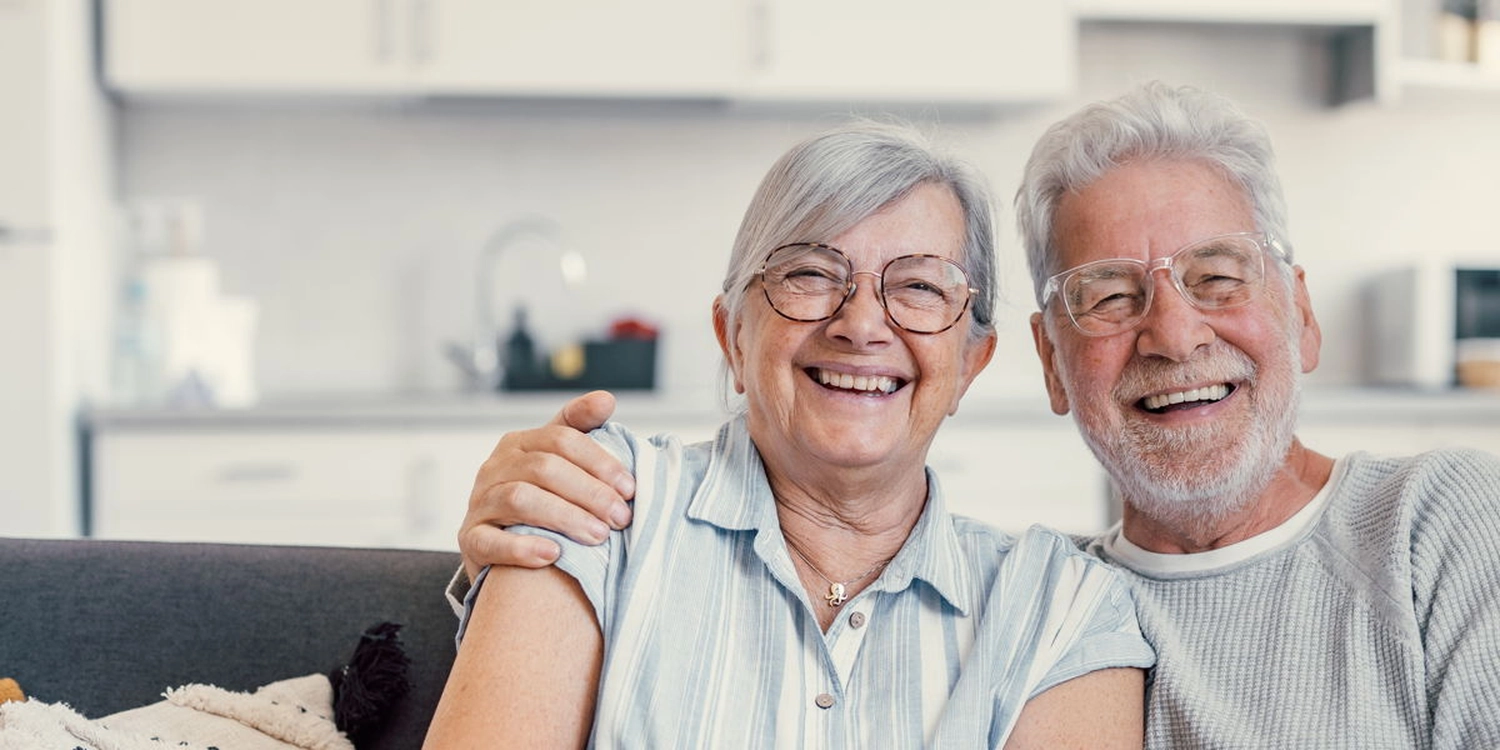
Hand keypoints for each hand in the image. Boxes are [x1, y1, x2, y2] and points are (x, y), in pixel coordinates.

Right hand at [458, 390, 634, 581]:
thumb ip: (580, 429)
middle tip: (621, 516)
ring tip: (598, 536)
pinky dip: (522, 548)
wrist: (496, 543)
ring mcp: (480, 502)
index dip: (600, 462)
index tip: (630, 487)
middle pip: (544, 469)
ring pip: (519, 500)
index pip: (562, 440)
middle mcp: (495, 467)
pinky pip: (490, 542)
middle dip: (589, 492)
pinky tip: (553, 554)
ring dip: (564, 517)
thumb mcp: (557, 459)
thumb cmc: (538, 496)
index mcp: (520, 443)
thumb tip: (606, 399)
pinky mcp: (470, 540)